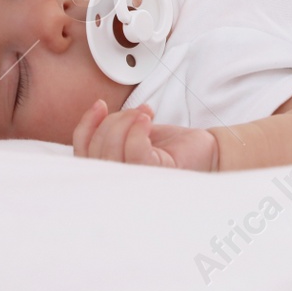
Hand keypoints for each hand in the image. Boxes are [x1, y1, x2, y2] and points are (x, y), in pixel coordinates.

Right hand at [71, 99, 218, 171]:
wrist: (208, 150)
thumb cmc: (174, 146)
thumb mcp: (136, 133)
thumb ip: (113, 132)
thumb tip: (97, 115)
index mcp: (113, 174)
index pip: (83, 155)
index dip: (86, 127)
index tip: (100, 105)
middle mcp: (121, 185)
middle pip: (95, 151)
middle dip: (111, 122)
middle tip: (135, 111)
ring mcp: (137, 184)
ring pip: (111, 151)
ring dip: (125, 123)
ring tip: (145, 113)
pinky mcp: (155, 176)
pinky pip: (135, 152)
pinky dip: (137, 130)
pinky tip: (146, 119)